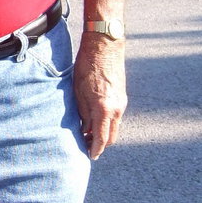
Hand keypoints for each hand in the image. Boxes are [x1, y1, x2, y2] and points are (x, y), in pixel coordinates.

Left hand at [73, 35, 126, 159]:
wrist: (105, 46)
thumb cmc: (87, 66)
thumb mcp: (78, 92)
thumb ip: (83, 114)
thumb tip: (85, 130)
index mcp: (104, 109)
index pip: (102, 138)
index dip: (96, 149)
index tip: (90, 157)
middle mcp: (117, 108)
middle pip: (112, 136)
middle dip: (101, 144)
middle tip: (87, 146)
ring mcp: (122, 102)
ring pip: (114, 126)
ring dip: (104, 132)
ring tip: (88, 133)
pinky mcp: (122, 96)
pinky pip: (116, 115)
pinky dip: (107, 121)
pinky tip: (95, 118)